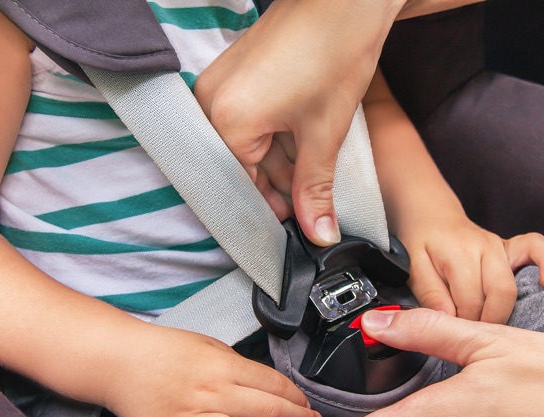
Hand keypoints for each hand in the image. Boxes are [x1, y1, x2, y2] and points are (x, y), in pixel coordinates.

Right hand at [104, 326, 320, 416]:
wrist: (119, 359)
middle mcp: (209, 392)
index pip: (271, 383)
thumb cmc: (164, 350)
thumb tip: (268, 385)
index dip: (296, 395)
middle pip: (262, 408)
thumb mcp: (208, 345)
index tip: (308, 405)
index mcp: (221, 366)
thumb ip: (237, 365)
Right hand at [195, 0, 403, 245]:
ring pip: (244, 143)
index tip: (297, 223)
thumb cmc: (334, 54)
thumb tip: (319, 235)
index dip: (273, 209)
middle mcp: (209, 102)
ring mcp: (216, 83)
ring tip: (313, 154)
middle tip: (312, 197)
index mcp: (226, 121)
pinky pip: (244, 119)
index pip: (241, 186)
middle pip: (239, 165)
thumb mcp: (324, 134)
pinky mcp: (230, 72)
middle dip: (278, 183)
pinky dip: (271, 132)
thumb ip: (314, 190)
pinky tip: (300, 131)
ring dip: (277, 158)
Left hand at [401, 213, 543, 322]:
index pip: (471, 299)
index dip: (467, 323)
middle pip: (502, 289)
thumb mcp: (415, 269)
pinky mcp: (513, 247)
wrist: (432, 216)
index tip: (461, 338)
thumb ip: (431, 296)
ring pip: (526, 268)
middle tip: (487, 336)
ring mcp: (502, 246)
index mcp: (458, 255)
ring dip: (535, 286)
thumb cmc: (422, 245)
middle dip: (496, 318)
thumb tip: (447, 322)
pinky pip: (540, 246)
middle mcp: (485, 248)